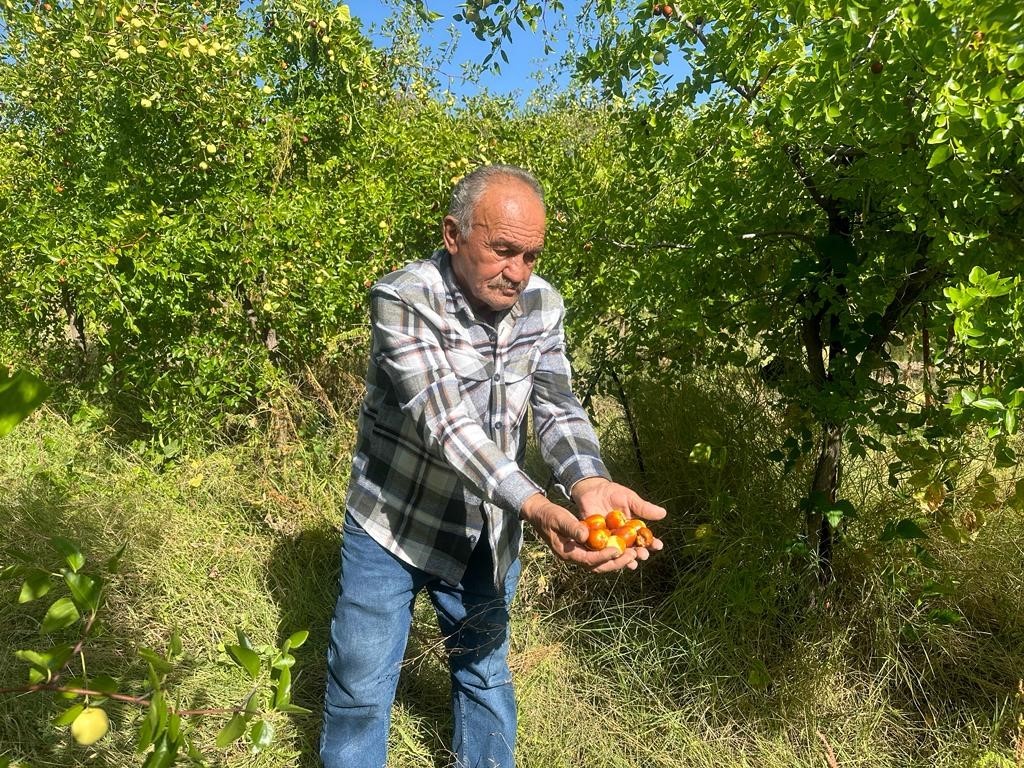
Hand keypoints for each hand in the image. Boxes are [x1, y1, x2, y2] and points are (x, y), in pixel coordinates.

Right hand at [520, 493, 642, 572]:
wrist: (540, 515)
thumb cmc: (548, 515)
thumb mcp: (559, 518)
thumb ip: (572, 527)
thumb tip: (585, 535)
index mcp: (567, 553)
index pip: (589, 559)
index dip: (604, 556)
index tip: (618, 550)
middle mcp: (574, 557)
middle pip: (598, 567)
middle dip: (616, 562)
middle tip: (632, 555)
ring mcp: (578, 554)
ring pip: (600, 564)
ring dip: (616, 560)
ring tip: (633, 553)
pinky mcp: (582, 549)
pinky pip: (599, 556)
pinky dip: (611, 554)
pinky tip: (623, 548)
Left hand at [571, 478, 666, 561]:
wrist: (593, 490)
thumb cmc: (614, 494)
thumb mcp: (630, 499)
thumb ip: (643, 508)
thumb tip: (663, 513)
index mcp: (634, 529)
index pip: (645, 539)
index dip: (652, 543)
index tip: (658, 546)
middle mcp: (623, 538)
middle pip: (633, 550)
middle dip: (639, 554)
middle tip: (643, 555)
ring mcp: (609, 540)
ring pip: (618, 553)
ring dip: (625, 559)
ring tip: (631, 562)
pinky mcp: (594, 540)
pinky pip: (600, 550)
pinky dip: (605, 556)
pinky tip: (610, 558)